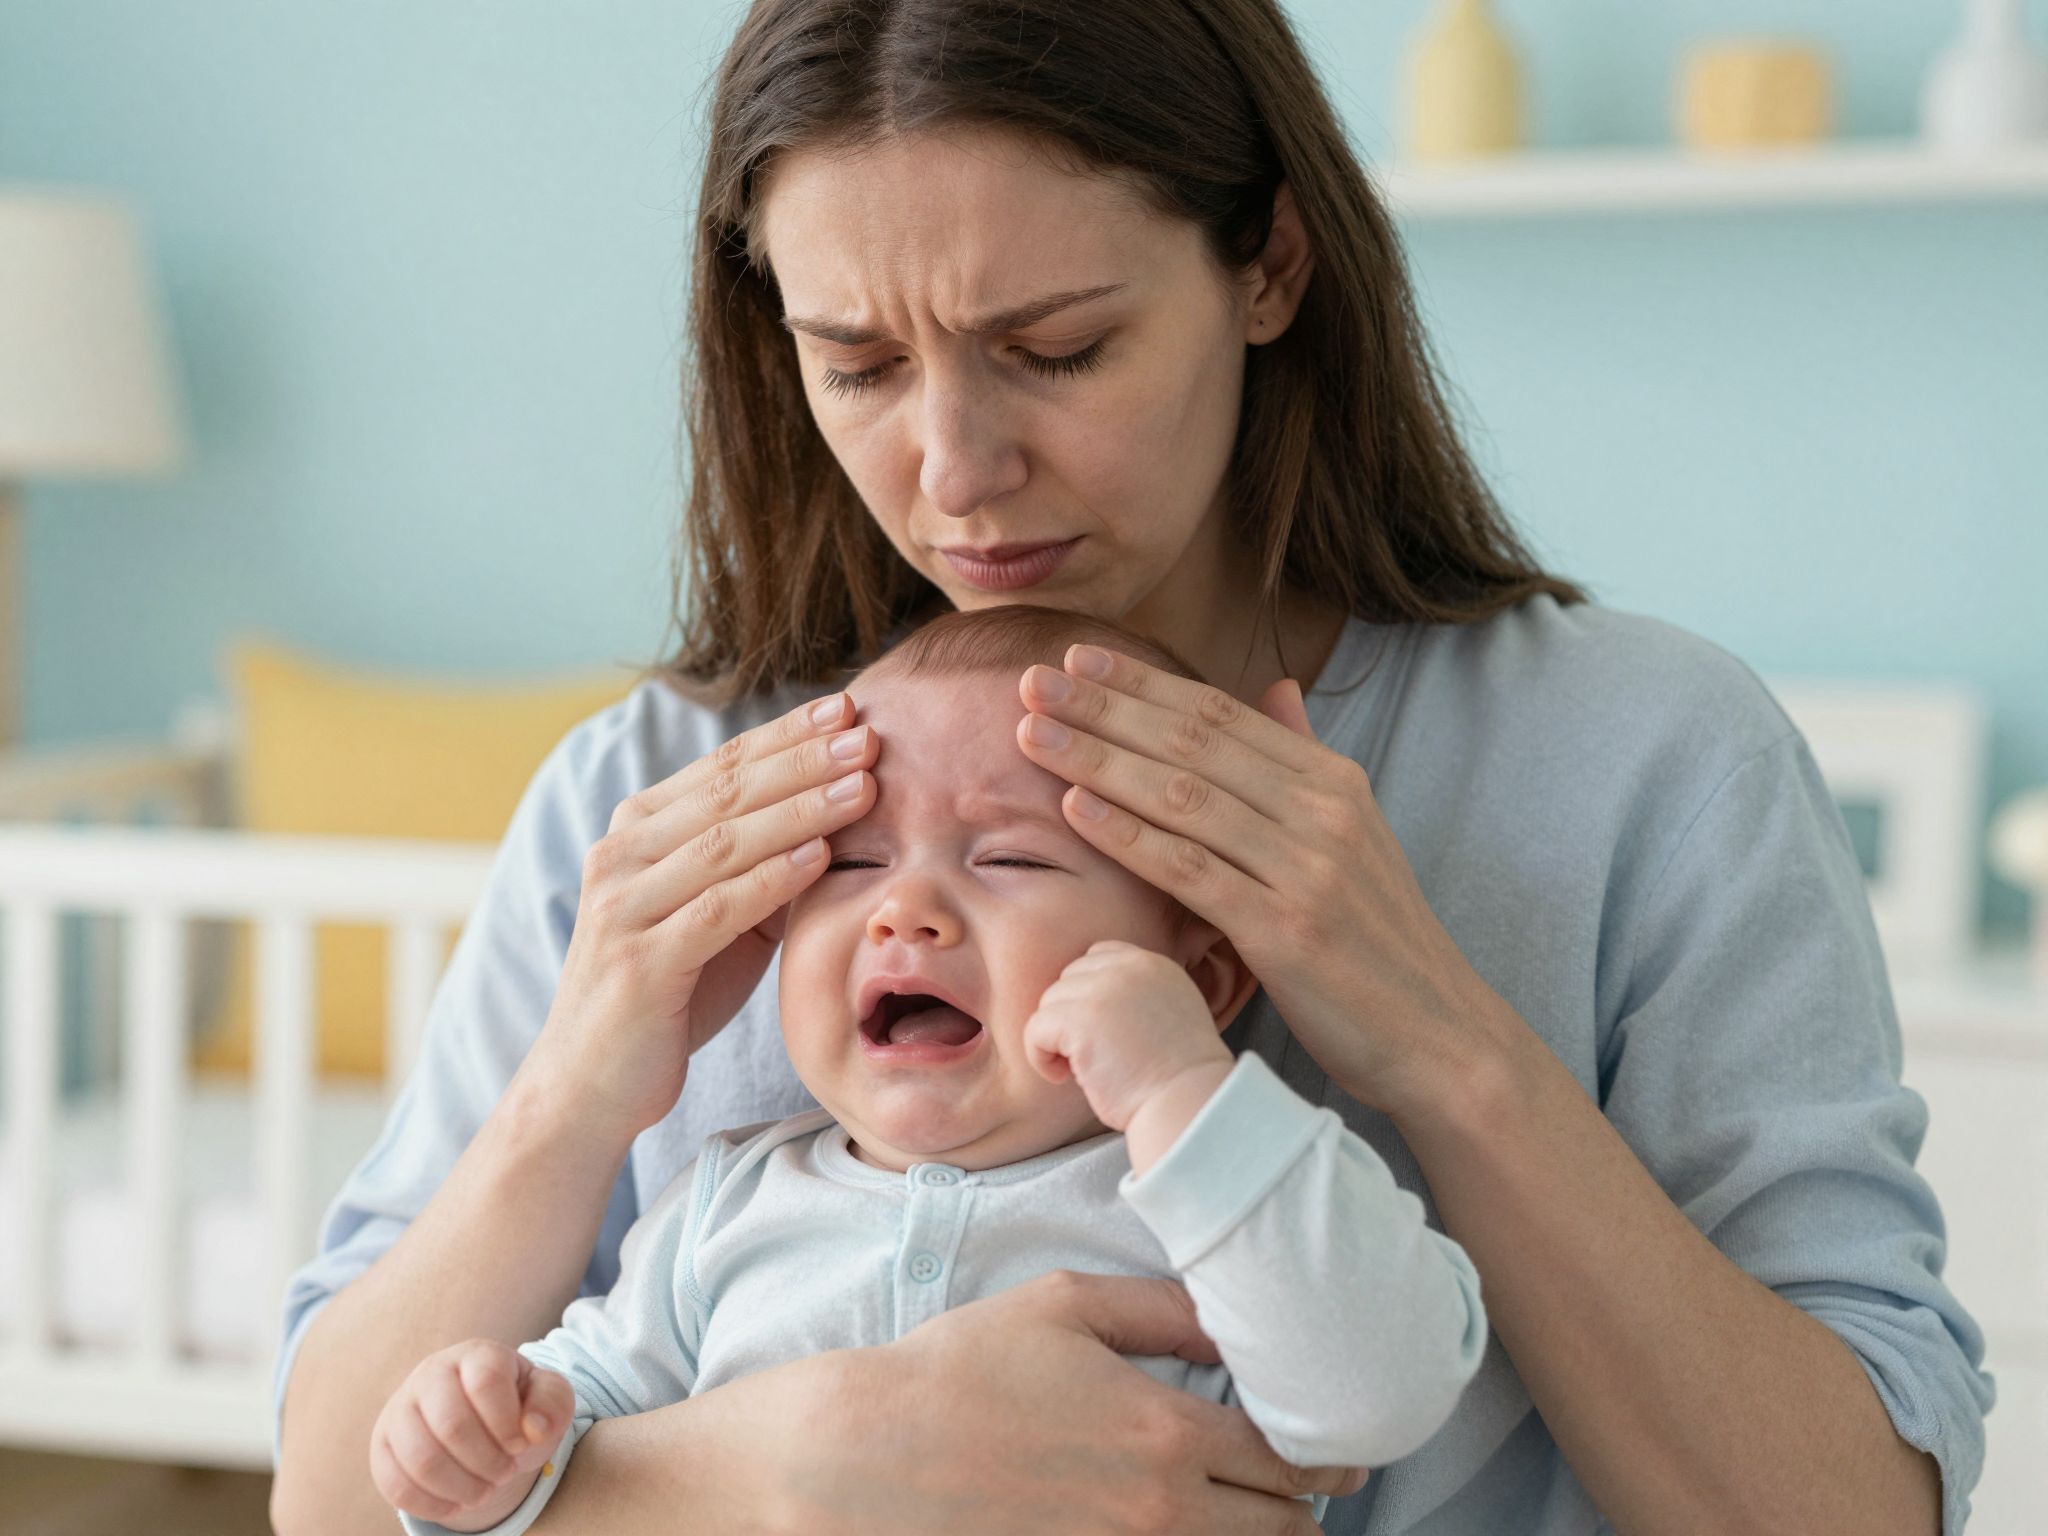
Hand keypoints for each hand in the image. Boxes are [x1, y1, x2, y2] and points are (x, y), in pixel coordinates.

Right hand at [370, 1338, 574, 1531]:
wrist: (482, 1428)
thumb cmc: (519, 1409)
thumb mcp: (548, 1399)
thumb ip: (552, 1403)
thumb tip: (533, 1428)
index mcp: (476, 1355)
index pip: (485, 1382)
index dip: (507, 1423)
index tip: (522, 1444)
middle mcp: (431, 1373)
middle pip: (452, 1425)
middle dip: (488, 1462)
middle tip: (506, 1473)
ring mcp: (400, 1409)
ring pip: (422, 1459)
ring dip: (462, 1487)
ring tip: (485, 1491)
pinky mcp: (381, 1446)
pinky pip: (397, 1485)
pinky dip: (433, 1504)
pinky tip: (457, 1502)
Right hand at [533, 691, 879, 1134]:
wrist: (589, 1084)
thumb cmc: (669, 992)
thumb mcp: (719, 917)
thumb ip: (762, 866)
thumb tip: (840, 813)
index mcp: (636, 833)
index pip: (721, 768)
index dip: (785, 734)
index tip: (846, 708)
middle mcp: (620, 857)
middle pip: (725, 793)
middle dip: (802, 759)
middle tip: (866, 734)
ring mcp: (623, 908)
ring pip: (723, 843)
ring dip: (799, 810)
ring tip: (861, 786)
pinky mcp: (639, 964)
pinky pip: (714, 910)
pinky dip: (770, 879)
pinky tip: (819, 856)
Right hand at [707, 1270, 1364, 1533]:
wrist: (862, 1456)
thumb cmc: (960, 1369)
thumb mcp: (1063, 1306)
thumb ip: (1162, 1309)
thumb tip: (1235, 1316)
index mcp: (1165, 1433)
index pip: (1291, 1462)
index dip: (1326, 1459)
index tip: (1337, 1456)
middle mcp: (1159, 1513)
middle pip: (1281, 1532)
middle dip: (1296, 1508)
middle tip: (1291, 1485)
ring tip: (1240, 1515)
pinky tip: (1173, 1533)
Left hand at [1017, 647, 1515, 1120]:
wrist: (1438, 1033)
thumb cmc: (1377, 940)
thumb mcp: (1351, 835)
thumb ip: (1302, 760)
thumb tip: (1277, 686)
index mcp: (1332, 782)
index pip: (1221, 714)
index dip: (1144, 682)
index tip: (1077, 656)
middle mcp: (1321, 812)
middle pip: (1192, 742)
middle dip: (1105, 706)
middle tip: (1033, 679)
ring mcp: (1306, 869)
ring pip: (1183, 797)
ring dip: (1099, 760)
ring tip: (1032, 734)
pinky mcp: (1286, 931)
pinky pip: (1191, 871)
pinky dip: (1129, 835)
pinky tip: (1075, 809)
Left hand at [1024, 939, 1231, 1132]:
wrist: (1186, 1104)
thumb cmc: (1177, 1077)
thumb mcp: (1171, 1014)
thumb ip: (1137, 995)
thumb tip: (1088, 1002)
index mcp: (1153, 964)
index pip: (1097, 956)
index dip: (1087, 995)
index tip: (1098, 1032)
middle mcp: (1128, 968)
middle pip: (1068, 978)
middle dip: (1070, 1017)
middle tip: (1092, 1056)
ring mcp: (1103, 990)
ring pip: (1049, 1003)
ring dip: (1055, 1039)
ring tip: (1081, 1069)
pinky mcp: (1080, 1019)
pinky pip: (1035, 1028)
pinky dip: (1040, 1057)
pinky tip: (1063, 1077)